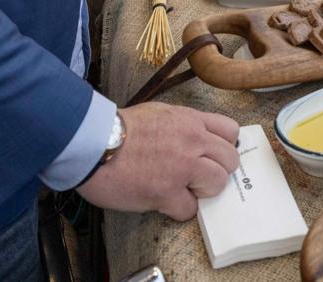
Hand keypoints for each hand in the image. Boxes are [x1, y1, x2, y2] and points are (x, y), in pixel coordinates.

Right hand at [77, 103, 239, 219]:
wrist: (92, 141)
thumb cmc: (118, 128)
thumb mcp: (159, 113)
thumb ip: (183, 125)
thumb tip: (196, 137)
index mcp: (189, 121)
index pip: (230, 131)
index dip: (224, 146)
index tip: (212, 156)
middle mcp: (192, 141)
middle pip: (230, 160)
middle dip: (216, 171)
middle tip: (196, 176)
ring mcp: (181, 167)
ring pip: (218, 184)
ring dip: (201, 191)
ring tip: (180, 189)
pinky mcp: (166, 192)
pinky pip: (189, 209)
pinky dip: (177, 209)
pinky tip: (162, 201)